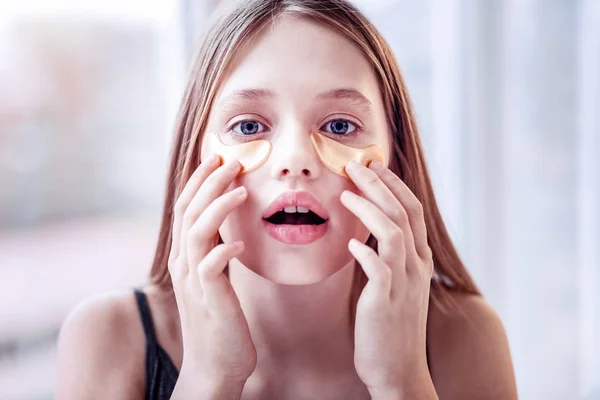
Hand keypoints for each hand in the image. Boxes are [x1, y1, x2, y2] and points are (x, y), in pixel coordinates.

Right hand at [168, 154, 256, 384]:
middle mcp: (184, 264)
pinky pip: (211, 269)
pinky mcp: (210, 300)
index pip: (186, 208)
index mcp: (186, 256)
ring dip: (217, 207)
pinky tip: (240, 242)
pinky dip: (223, 251)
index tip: (217, 157)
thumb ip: (214, 252)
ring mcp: (194, 282)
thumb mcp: (214, 278)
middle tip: (229, 160)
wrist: (215, 365)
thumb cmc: (219, 318)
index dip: (199, 181)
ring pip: (197, 233)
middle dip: (208, 182)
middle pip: (189, 212)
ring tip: (240, 188)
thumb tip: (225, 227)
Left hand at [340, 160, 434, 395]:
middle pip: (403, 212)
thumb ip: (386, 257)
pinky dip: (364, 249)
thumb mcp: (394, 284)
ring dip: (369, 208)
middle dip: (380, 184)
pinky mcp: (386, 300)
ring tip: (346, 191)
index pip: (411, 209)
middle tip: (356, 164)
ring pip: (393, 232)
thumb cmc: (390, 325)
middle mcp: (416, 265)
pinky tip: (348, 241)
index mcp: (419, 258)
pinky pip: (379, 267)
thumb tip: (364, 233)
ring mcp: (404, 282)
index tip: (372, 165)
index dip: (393, 184)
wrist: (399, 369)